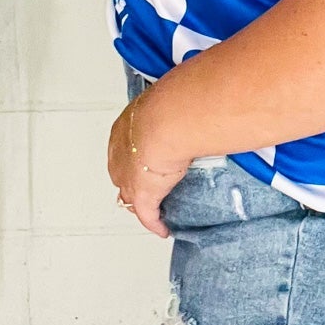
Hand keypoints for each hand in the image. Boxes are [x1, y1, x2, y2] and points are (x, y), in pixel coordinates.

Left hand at [107, 95, 190, 239]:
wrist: (168, 121)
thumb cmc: (172, 104)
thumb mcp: (173, 98)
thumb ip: (182, 103)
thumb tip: (203, 95)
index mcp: (126, 128)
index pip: (126, 146)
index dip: (135, 155)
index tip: (149, 157)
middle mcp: (121, 154)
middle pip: (122, 172)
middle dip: (132, 179)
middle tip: (150, 183)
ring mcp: (129, 176)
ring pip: (129, 195)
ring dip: (140, 202)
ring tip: (154, 206)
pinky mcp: (143, 196)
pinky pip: (147, 215)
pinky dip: (154, 223)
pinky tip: (163, 229)